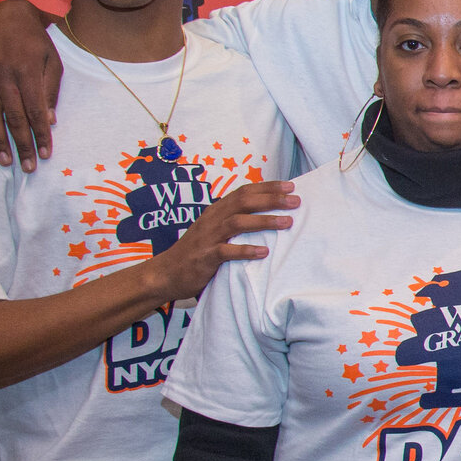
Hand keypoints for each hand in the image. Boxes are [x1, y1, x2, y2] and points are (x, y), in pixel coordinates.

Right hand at [0, 0, 63, 169]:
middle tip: (28, 167)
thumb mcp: (53, 61)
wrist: (6, 16)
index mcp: (27, 69)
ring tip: (6, 161)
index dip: (41, 135)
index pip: (35, 111)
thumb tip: (49, 121)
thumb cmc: (36, 42)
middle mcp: (2, 71)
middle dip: (21, 145)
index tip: (46, 154)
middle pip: (12, 117)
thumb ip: (50, 91)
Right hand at [147, 179, 298, 304]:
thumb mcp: (214, 230)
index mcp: (216, 211)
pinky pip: (227, 252)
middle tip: (295, 201)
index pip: (244, 192)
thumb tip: (266, 214)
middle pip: (244, 202)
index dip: (267, 187)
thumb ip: (235, 221)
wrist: (166, 273)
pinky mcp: (205, 257)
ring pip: (237, 223)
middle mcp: (213, 220)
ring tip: (287, 222)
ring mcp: (208, 238)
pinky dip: (246, 250)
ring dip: (264, 221)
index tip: (290, 186)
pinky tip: (263, 252)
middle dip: (271, 200)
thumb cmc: (197, 251)